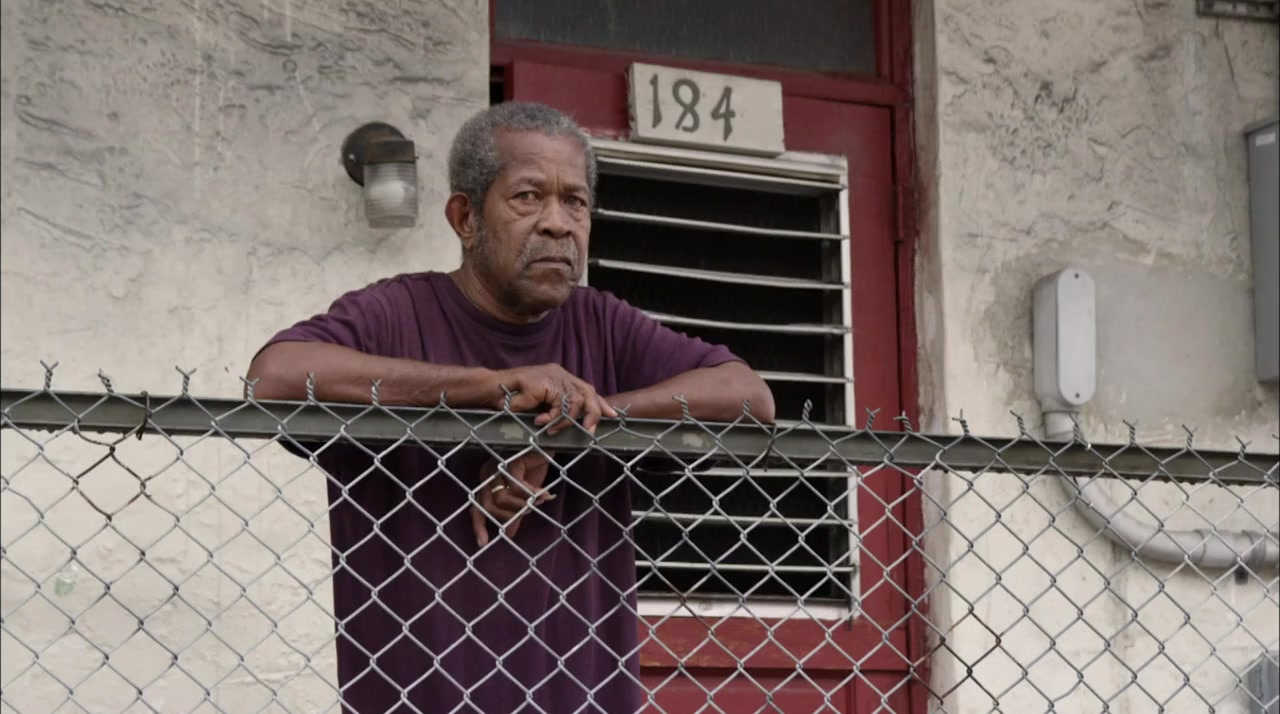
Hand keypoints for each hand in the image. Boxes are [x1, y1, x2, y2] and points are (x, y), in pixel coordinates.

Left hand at [471, 452, 556, 546]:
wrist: (548, 444)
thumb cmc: (534, 466)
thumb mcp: (524, 495)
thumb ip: (515, 512)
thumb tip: (509, 535)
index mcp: (486, 482)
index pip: (476, 508)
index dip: (478, 526)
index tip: (483, 544)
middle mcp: (486, 473)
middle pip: (488, 507)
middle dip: (508, 516)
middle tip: (528, 513)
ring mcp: (496, 466)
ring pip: (501, 499)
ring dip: (521, 506)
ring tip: (537, 501)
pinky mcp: (510, 461)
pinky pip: (516, 488)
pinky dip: (531, 494)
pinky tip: (543, 494)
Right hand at [490, 364, 617, 434]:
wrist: (489, 390)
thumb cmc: (511, 399)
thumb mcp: (540, 405)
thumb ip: (557, 408)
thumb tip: (578, 422)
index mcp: (560, 376)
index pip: (586, 388)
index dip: (600, 403)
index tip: (612, 416)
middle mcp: (559, 372)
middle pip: (588, 392)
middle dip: (593, 413)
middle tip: (589, 431)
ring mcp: (552, 375)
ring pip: (575, 401)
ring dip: (565, 420)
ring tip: (551, 429)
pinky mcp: (545, 381)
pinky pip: (559, 404)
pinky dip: (552, 417)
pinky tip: (540, 421)